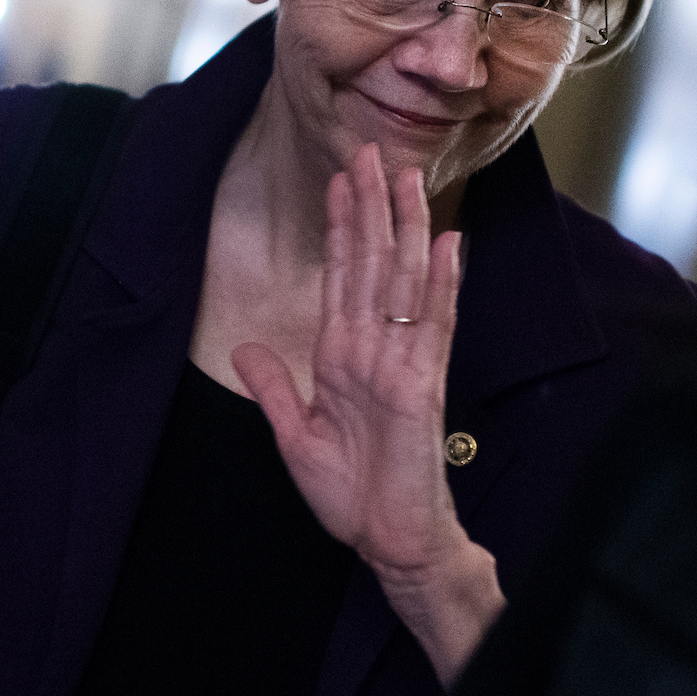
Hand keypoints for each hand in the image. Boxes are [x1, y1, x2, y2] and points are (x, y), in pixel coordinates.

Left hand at [233, 145, 503, 682]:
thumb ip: (275, 391)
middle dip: (371, 209)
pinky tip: (448, 245)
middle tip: (371, 152)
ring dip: (405, 230)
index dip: (342, 229)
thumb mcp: (296, 439)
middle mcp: (374, 352)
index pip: (343, 279)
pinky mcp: (422, 387)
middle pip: (374, 266)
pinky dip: (441, 285)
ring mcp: (402, 365)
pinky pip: (432, 326)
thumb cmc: (353, 498)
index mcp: (343, 359)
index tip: (342, 180)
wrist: (388, 543)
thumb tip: (248, 347)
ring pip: (403, 282)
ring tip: (407, 178)